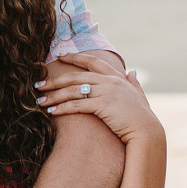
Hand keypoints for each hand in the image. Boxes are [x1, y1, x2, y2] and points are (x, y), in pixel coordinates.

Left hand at [36, 52, 162, 145]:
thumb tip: (134, 72)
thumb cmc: (142, 117)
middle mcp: (109, 81)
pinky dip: (62, 108)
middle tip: (39, 84)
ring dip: (54, 95)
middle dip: (55, 80)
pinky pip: (77, 105)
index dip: (74, 57)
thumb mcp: (139, 95)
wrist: (147, 132)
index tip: (60, 55)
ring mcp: (106, 92)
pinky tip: (51, 112)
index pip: (92, 61)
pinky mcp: (102, 105)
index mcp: (116, 77)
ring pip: (73, 90)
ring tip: (39, 100)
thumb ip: (134, 83)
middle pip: (76, 76)